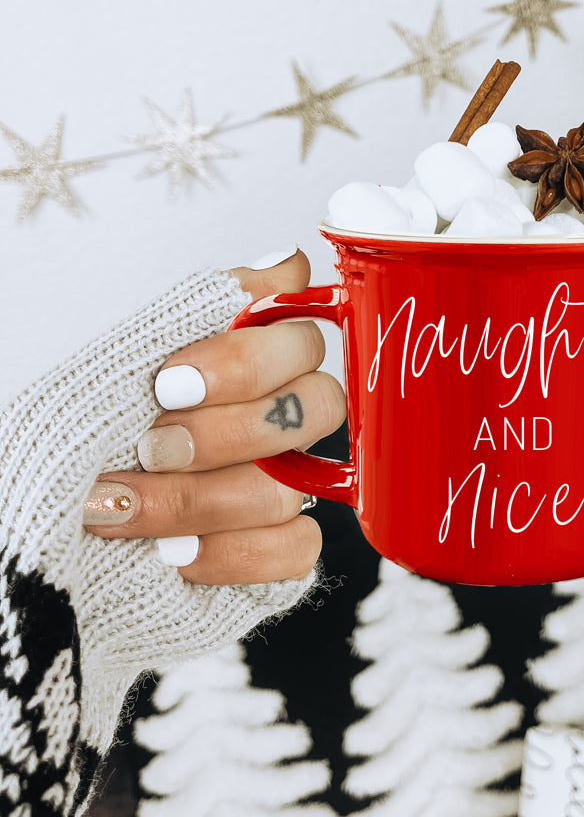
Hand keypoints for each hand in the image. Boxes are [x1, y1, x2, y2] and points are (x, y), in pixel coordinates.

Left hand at [83, 250, 343, 584]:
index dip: (248, 362)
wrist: (25, 529)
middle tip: (153, 444)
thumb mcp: (116, 364)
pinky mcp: (274, 550)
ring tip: (122, 506)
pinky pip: (294, 548)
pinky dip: (227, 554)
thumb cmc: (62, 444)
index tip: (169, 382)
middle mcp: (270, 423)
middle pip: (321, 406)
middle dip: (229, 431)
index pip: (304, 340)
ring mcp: (277, 488)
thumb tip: (289, 262)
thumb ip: (207, 309)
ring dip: (196, 500)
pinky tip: (172, 553)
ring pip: (290, 486)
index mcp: (241, 369)